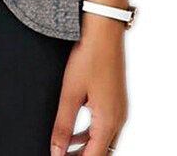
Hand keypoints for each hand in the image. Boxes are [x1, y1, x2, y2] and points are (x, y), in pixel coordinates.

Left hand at [50, 15, 128, 154]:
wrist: (104, 32)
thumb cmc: (89, 57)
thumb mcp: (71, 93)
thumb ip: (63, 125)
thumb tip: (57, 151)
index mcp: (108, 121)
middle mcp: (119, 118)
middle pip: (102, 152)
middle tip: (61, 155)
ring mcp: (119, 109)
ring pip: (104, 140)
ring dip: (86, 147)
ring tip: (64, 148)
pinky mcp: (116, 100)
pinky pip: (105, 126)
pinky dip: (90, 133)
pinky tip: (74, 131)